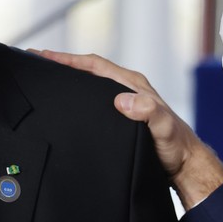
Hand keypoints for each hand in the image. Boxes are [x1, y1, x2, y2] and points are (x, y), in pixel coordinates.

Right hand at [30, 50, 222, 208]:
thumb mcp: (163, 127)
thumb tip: (123, 101)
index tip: (46, 56)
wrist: (185, 165)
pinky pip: (95, 100)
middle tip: (37, 62)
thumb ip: (148, 111)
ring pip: (91, 84)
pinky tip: (69, 104)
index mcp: (133, 85)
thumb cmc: (176, 147)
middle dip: (64, 64)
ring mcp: (126, 102)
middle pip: (90, 70)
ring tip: (47, 80)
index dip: (69, 60)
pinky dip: (79, 97)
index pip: (95, 66)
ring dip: (70, 80)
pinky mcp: (123, 116)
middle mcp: (128, 89)